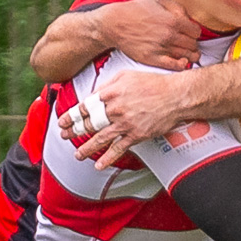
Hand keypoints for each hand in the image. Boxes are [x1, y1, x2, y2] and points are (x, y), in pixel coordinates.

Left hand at [59, 69, 190, 167]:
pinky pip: (119, 148)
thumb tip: (96, 93)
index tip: (64, 121)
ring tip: (78, 155)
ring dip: (87, 148)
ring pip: (100, 138)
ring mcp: (125, 123)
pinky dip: (108, 158)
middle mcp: (115, 109)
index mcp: (111, 93)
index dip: (71, 115)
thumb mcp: (127, 75)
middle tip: (64, 135)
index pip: (85, 106)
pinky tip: (99, 165)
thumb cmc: (154, 83)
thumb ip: (109, 85)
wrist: (176, 96)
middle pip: (89, 122)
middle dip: (74, 130)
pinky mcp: (137, 135)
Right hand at [101, 0, 201, 70]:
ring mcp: (162, 48)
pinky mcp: (153, 59)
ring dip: (190, 54)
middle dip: (192, 43)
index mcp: (173, 20)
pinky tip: (182, 61)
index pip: (196, 32)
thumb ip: (178, 7)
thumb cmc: (136, 10)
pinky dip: (182, 65)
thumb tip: (189, 19)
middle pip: (193, 45)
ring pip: (188, 56)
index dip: (194, 32)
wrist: (114, 24)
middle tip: (186, 43)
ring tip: (186, 52)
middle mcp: (169, 35)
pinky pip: (175, 66)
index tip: (189, 33)